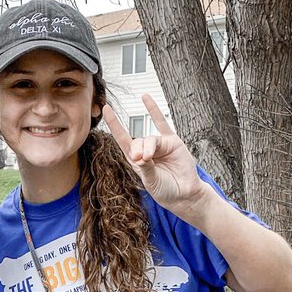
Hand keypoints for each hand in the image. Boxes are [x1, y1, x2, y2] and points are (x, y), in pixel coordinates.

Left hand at [103, 94, 205, 212]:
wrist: (184, 193)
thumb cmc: (165, 190)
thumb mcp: (151, 182)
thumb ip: (146, 168)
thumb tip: (141, 156)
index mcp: (136, 160)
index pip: (122, 140)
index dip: (115, 125)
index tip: (107, 110)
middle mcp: (146, 150)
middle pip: (137, 141)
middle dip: (138, 149)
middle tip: (142, 159)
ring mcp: (159, 145)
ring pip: (150, 138)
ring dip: (148, 147)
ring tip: (149, 158)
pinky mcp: (172, 142)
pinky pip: (162, 123)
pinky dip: (153, 110)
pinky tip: (145, 98)